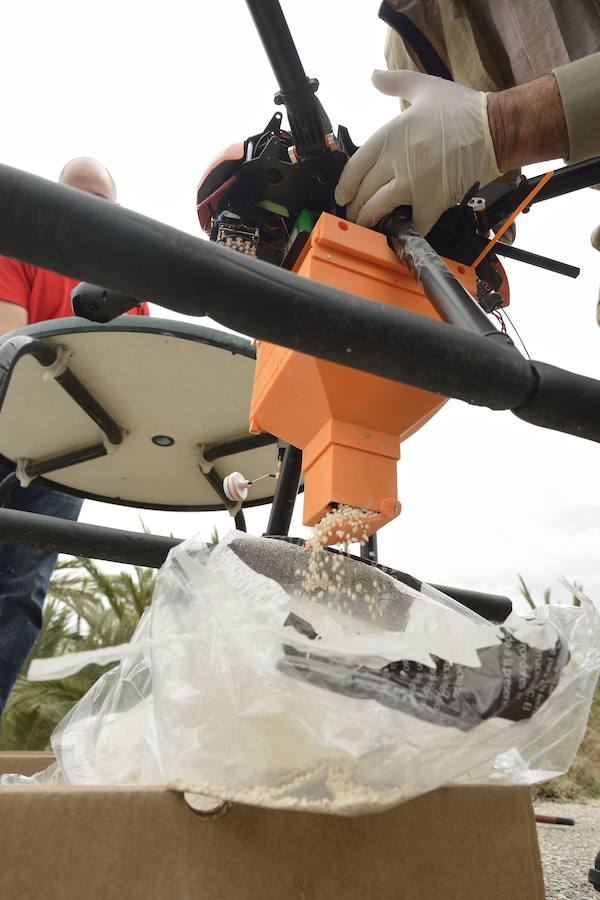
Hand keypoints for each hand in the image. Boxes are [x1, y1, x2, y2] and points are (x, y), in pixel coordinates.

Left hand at [334, 69, 500, 235]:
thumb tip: (374, 75)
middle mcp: (397, 160)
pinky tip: (399, 234)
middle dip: (356, 207)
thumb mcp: (425, 87)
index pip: (355, 166)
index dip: (345, 185)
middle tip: (354, 214)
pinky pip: (412, 224)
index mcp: (391, 134)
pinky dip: (404, 232)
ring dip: (370, 221)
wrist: (496, 129)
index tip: (343, 196)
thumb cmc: (463, 110)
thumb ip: (395, 81)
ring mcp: (413, 184)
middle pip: (364, 191)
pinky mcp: (432, 202)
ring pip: (379, 209)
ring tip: (368, 226)